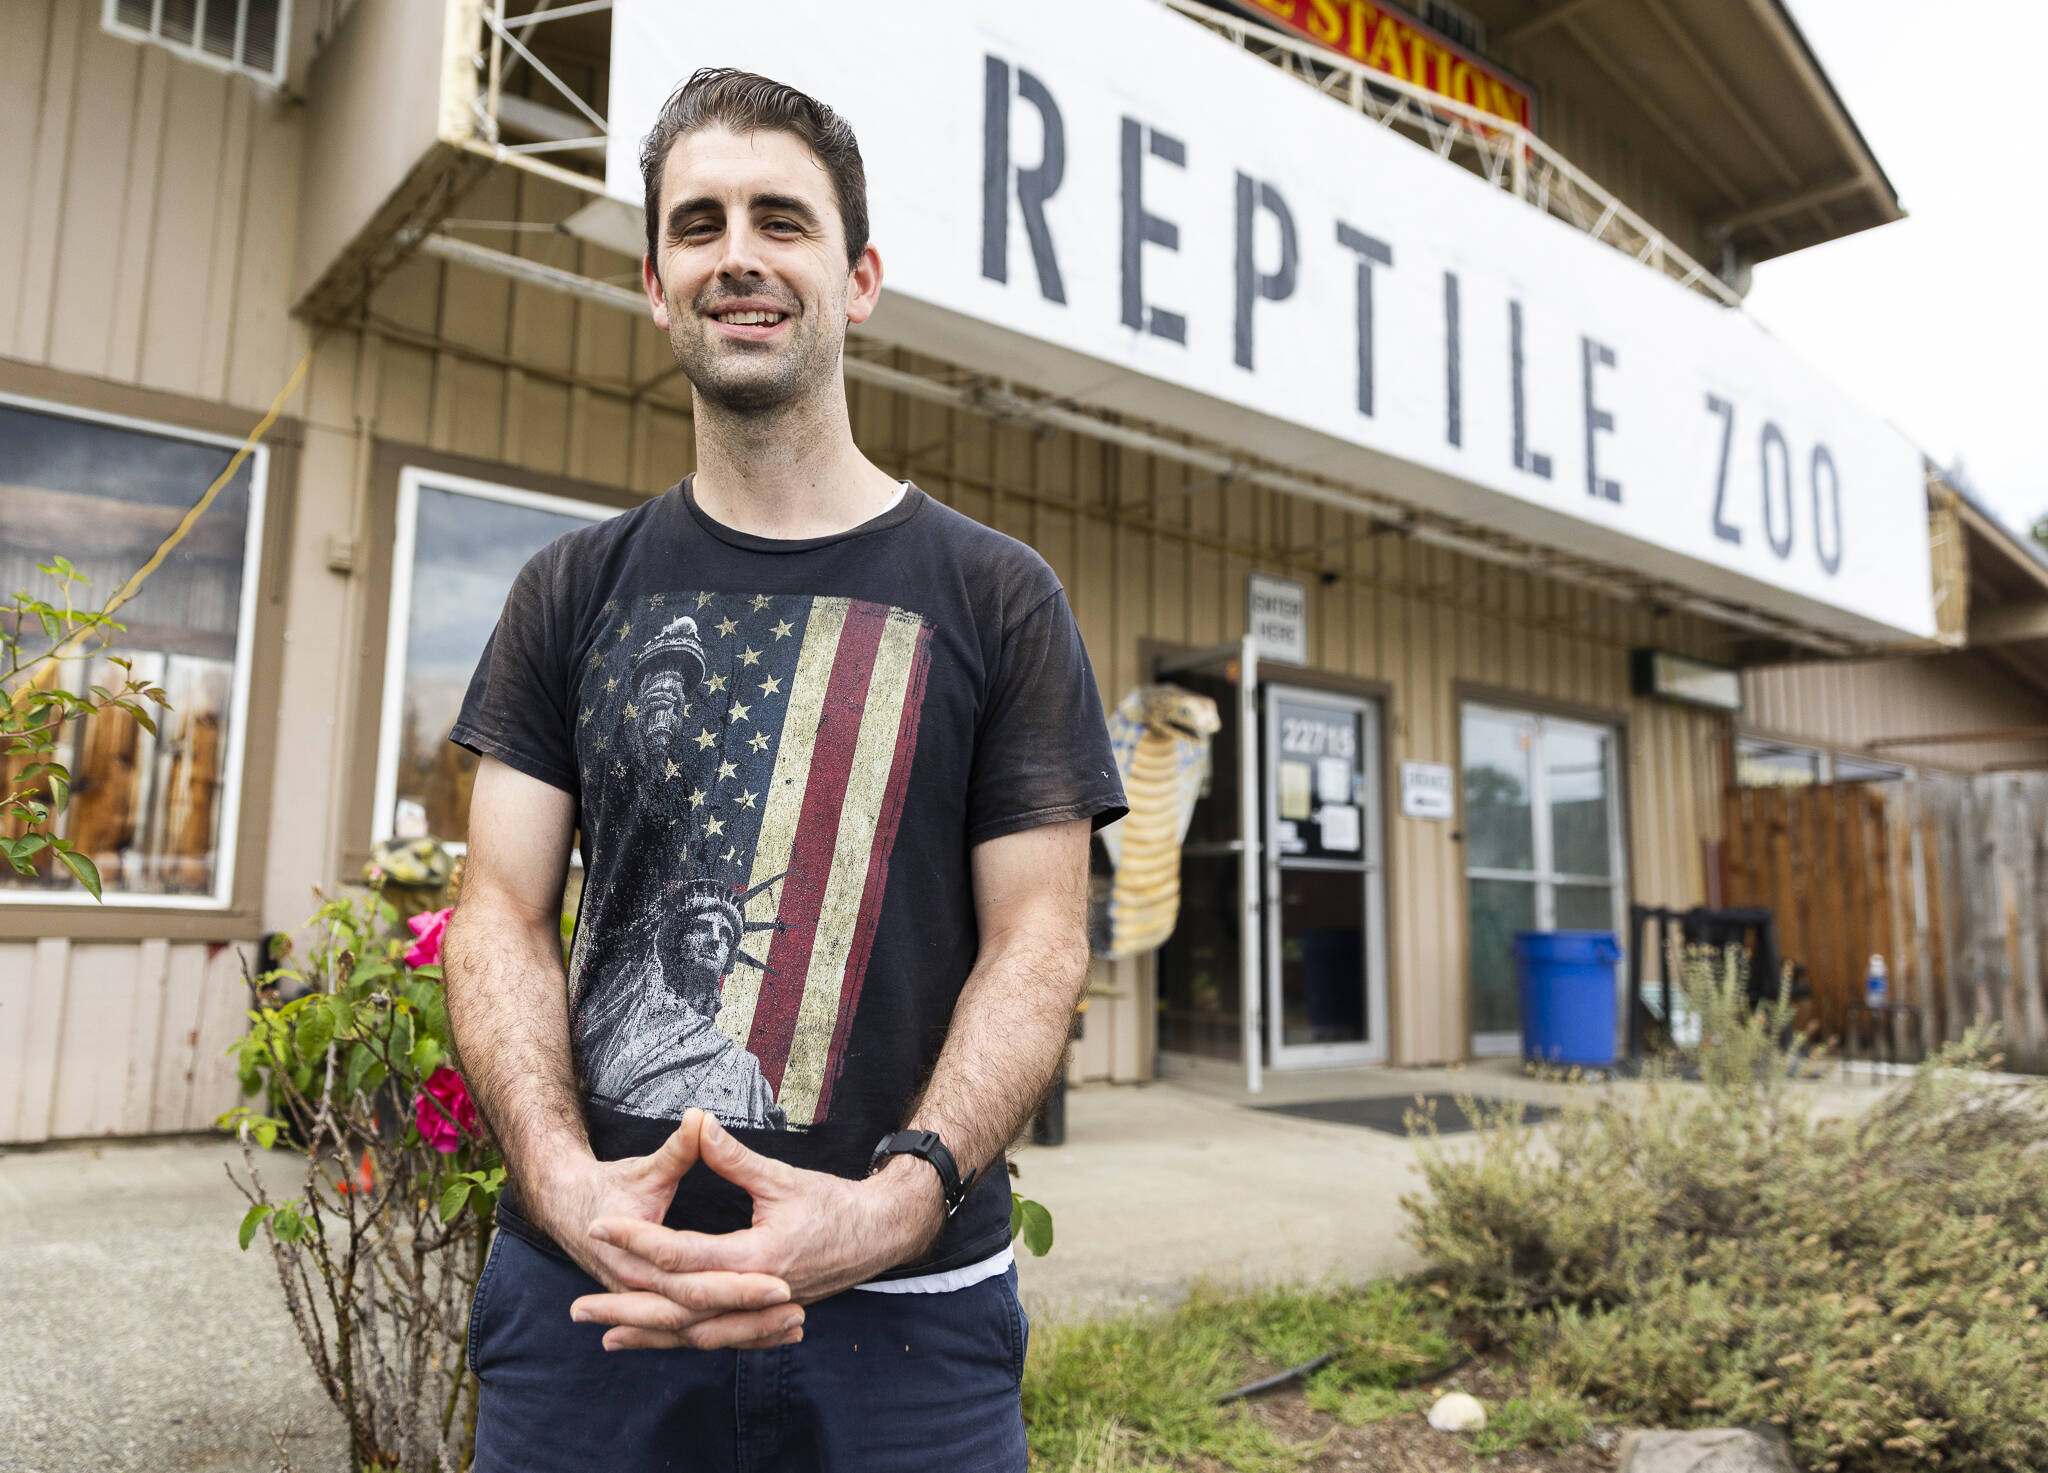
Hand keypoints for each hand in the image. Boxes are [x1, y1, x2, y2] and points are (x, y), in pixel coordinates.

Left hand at [570, 1114, 946, 1349]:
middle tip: (578, 1304)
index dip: (639, 1241)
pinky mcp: (762, 1318)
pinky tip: (649, 1339)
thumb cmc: (834, 1204)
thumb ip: (733, 1157)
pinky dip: (677, 1340)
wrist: (878, 1235)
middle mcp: (757, 1292)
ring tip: (601, 1330)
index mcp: (760, 1255)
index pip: (685, 1254)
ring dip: (647, 1333)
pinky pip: (713, 1336)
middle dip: (627, 1307)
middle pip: (679, 1307)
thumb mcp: (782, 1177)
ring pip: (694, 1332)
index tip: (602, 1227)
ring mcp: (761, 1312)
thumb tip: (697, 1121)